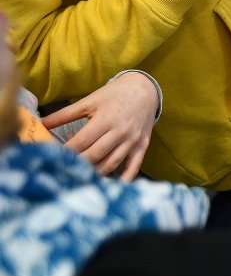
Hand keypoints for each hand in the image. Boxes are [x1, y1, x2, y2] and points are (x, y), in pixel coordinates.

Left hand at [41, 72, 158, 179]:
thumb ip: (65, 114)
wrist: (144, 89)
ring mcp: (132, 140)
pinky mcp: (142, 146)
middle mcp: (120, 131)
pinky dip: (125, 178)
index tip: (53, 159)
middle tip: (63, 170)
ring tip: (81, 178)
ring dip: (95, 173)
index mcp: (106, 119)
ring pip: (111, 163)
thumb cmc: (114, 95)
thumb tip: (41, 124)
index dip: (66, 152)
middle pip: (95, 155)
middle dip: (78, 164)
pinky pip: (134, 166)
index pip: (81, 142)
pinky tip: (114, 186)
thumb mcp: (90, 100)